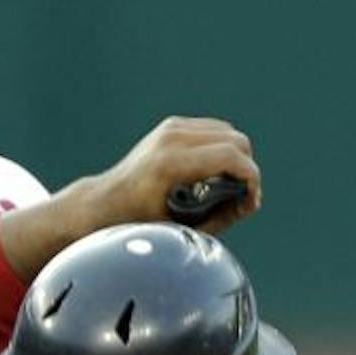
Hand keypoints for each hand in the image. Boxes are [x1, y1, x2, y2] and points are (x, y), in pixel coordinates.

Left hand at [87, 115, 262, 235]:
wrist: (104, 201)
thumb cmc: (138, 222)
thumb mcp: (180, 229)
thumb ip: (220, 217)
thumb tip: (251, 202)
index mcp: (170, 164)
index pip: (230, 156)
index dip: (251, 177)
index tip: (251, 199)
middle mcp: (171, 139)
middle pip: (235, 141)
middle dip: (246, 168)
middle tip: (241, 195)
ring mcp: (171, 128)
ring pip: (228, 133)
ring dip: (236, 158)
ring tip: (229, 184)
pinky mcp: (172, 125)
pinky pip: (214, 130)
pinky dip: (222, 148)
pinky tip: (216, 171)